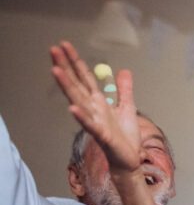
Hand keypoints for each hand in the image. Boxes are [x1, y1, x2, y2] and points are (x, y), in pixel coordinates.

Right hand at [50, 41, 139, 172]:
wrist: (129, 159)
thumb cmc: (125, 136)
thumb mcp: (128, 107)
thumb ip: (124, 90)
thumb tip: (124, 70)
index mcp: (99, 102)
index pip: (84, 78)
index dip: (75, 61)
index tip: (64, 45)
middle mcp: (93, 109)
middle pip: (76, 84)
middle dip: (65, 67)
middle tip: (53, 49)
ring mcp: (95, 121)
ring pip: (78, 101)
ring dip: (67, 86)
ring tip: (56, 71)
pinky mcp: (102, 135)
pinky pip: (90, 125)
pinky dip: (81, 117)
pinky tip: (71, 108)